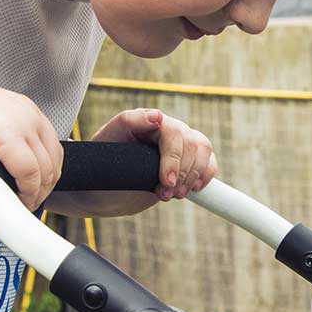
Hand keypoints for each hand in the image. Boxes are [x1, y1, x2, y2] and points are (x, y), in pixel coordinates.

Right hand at [0, 77, 62, 208]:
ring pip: (44, 169)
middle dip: (46, 185)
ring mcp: (18, 122)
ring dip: (37, 193)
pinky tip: (16, 202)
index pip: (50, 143)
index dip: (47, 171)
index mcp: (20, 105)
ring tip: (21, 207)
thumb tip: (4, 164)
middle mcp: (24, 110)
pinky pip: (29, 174)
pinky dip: (26, 193)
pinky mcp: (5, 136)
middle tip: (30, 203)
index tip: (36, 189)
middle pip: (54, 157)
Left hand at [92, 108, 215, 201]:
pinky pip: (209, 162)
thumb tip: (158, 116)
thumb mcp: (109, 140)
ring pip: (203, 151)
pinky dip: (205, 177)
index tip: (166, 182)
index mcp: (149, 120)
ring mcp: (180, 144)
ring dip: (192, 178)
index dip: (173, 158)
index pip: (174, 133)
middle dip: (182, 174)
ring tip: (174, 195)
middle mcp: (168, 129)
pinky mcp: (188, 161)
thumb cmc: (102, 163)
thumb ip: (131, 122)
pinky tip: (192, 189)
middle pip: (192, 144)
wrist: (103, 188)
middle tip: (164, 195)